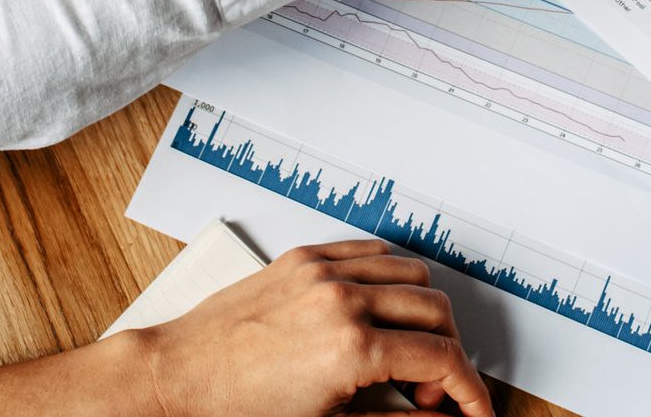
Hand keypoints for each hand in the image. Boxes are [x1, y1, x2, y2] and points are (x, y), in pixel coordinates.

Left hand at [139, 240, 492, 416]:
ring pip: (411, 272)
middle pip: (435, 311)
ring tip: (406, 352)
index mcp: (351, 347)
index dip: (470, 390)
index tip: (475, 410)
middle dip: (449, 354)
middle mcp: (342, 298)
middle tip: (432, 394)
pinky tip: (383, 309)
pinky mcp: (303, 256)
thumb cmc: (237, 413)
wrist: (176, 381)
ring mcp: (322, 270)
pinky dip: (391, 276)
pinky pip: (371, 250)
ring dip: (424, 312)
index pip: (441, 359)